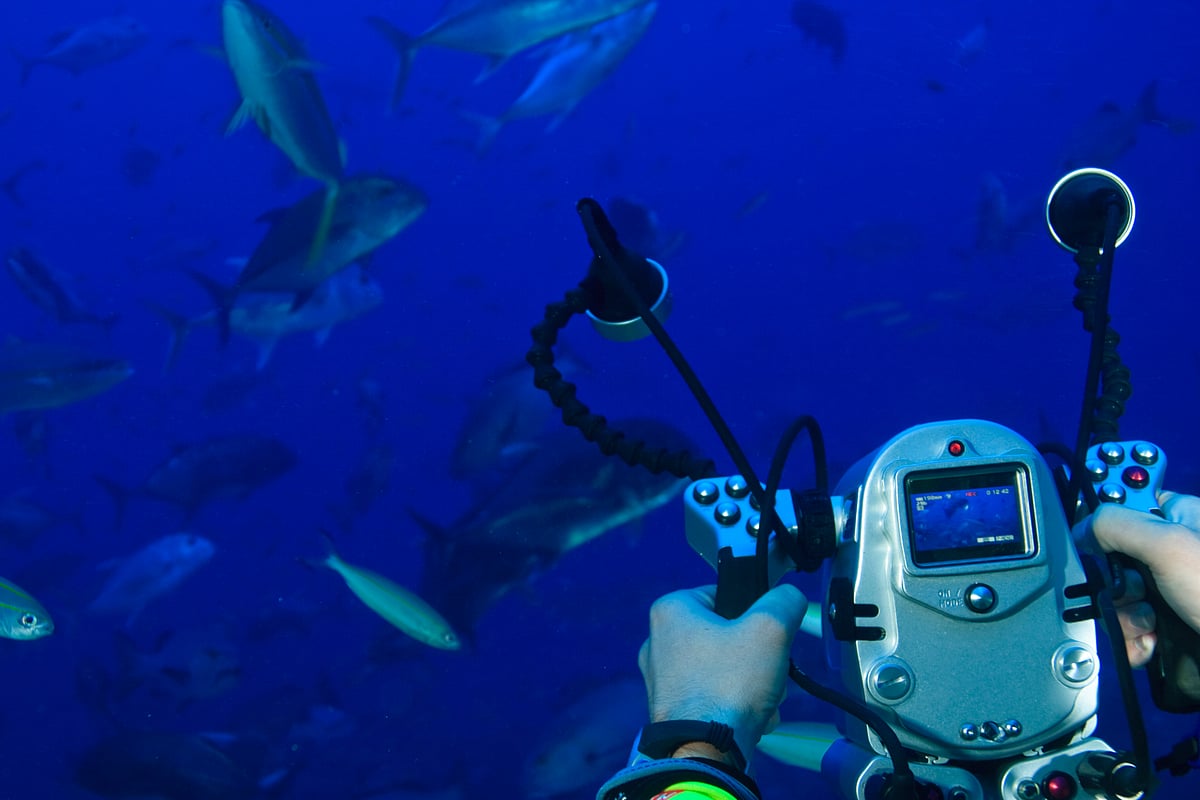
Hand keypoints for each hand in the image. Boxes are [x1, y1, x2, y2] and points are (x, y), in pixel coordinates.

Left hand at [637, 583, 807, 766]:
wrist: (705, 750)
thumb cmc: (731, 682)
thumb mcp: (770, 629)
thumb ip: (784, 602)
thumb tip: (789, 597)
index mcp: (670, 610)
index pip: (722, 594)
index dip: (752, 612)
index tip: (767, 634)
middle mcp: (656, 641)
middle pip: (723, 635)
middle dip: (754, 656)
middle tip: (768, 670)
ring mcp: (660, 679)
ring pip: (720, 667)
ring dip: (748, 682)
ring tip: (763, 699)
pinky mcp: (669, 709)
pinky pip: (710, 695)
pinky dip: (732, 704)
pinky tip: (748, 718)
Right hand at [1085, 491, 1199, 665]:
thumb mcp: (1170, 546)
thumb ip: (1117, 524)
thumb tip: (1082, 529)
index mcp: (1183, 517)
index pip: (1128, 501)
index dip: (1105, 517)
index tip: (1092, 538)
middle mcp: (1177, 551)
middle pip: (1116, 554)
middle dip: (1114, 581)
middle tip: (1134, 593)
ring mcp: (1175, 591)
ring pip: (1122, 596)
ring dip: (1124, 617)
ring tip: (1148, 628)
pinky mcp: (1173, 624)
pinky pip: (1134, 626)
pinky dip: (1135, 640)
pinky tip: (1149, 646)